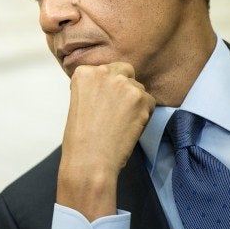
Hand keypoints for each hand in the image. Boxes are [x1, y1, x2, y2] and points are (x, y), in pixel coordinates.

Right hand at [56, 62, 155, 220]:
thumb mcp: (79, 102)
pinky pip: (150, 101)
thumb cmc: (80, 137)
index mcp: (83, 73)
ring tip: (120, 122)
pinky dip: (144, 114)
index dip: (106, 86)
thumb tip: (113, 87)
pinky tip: (129, 127)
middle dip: (124, 86)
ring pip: (138, 87)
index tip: (102, 101)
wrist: (89, 159)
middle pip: (124, 70)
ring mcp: (123, 83)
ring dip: (134, 102)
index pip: (105, 69)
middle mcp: (103, 72)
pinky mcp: (141, 97)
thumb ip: (95, 88)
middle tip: (117, 108)